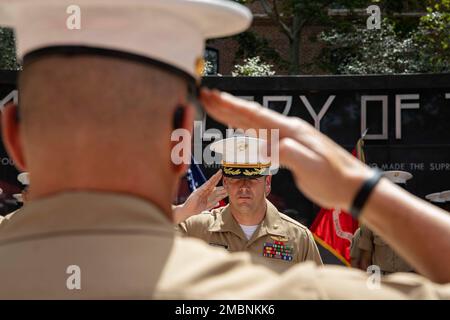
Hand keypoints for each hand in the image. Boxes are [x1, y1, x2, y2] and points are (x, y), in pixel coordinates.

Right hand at [173, 170, 226, 222]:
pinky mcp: (198, 191)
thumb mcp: (206, 206)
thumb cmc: (195, 209)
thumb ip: (212, 204)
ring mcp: (201, 190)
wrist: (187, 211)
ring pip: (210, 183)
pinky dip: (209, 182)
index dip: (222, 186)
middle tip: (224, 172)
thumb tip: (218, 203)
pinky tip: (213, 178)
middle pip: (213, 184)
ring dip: (215, 177)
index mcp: (207, 194)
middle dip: (218, 178)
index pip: (216, 189)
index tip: (228, 182)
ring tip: (220, 172)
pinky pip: (204, 186)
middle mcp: (205, 191)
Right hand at [200, 89, 372, 210]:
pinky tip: (240, 128)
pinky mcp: (289, 148)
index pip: (253, 115)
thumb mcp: (311, 167)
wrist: (352, 185)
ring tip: (215, 106)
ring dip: (233, 114)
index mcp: (289, 131)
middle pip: (250, 114)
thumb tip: (263, 148)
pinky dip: (246, 129)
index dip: (230, 106)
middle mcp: (287, 130)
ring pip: (254, 123)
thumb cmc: (334, 178)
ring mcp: (288, 137)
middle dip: (226, 105)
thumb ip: (287, 154)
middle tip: (205, 95)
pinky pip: (261, 134)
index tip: (211, 96)